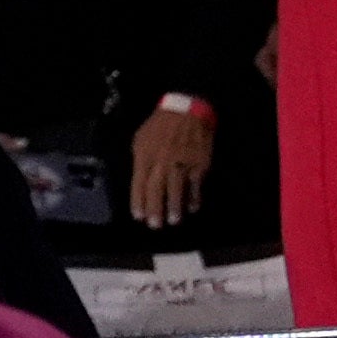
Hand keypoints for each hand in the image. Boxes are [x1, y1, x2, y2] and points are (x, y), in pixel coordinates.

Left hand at [128, 102, 216, 229]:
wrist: (186, 111)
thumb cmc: (159, 127)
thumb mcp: (141, 139)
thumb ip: (140, 160)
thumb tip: (140, 181)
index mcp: (144, 155)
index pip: (138, 183)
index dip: (138, 201)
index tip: (138, 216)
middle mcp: (161, 161)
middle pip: (156, 189)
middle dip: (154, 209)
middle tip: (154, 225)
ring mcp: (181, 163)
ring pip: (176, 189)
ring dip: (174, 207)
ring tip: (173, 221)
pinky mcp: (199, 164)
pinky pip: (196, 185)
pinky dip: (194, 198)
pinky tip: (192, 208)